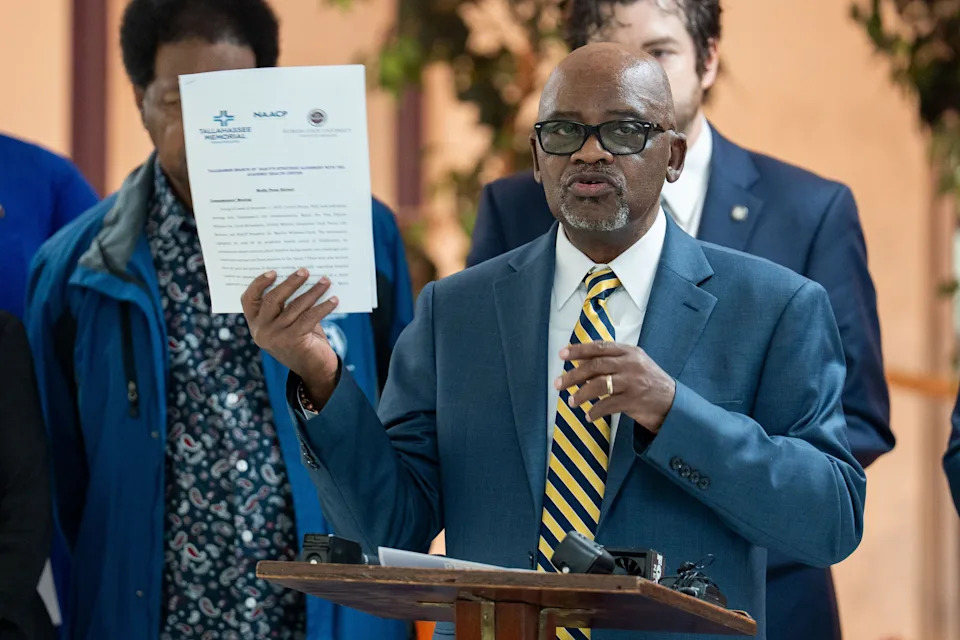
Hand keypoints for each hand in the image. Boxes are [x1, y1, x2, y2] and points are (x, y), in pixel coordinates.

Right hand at [241, 268, 339, 404]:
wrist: (315, 370)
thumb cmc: (302, 339)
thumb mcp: (290, 322)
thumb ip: (289, 304)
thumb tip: (303, 276)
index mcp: (255, 324)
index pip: (248, 300)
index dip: (258, 284)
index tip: (273, 271)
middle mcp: (261, 331)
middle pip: (273, 299)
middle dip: (290, 283)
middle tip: (305, 271)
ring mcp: (275, 337)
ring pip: (294, 307)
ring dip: (313, 292)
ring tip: (325, 281)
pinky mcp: (292, 341)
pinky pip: (309, 317)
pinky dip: (323, 307)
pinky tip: (334, 300)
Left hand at [555, 342, 676, 433]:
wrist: (674, 403)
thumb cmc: (649, 382)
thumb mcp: (634, 365)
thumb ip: (612, 361)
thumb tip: (581, 362)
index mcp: (629, 352)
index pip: (599, 347)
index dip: (579, 350)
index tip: (562, 354)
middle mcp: (631, 364)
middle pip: (595, 366)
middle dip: (573, 375)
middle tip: (558, 384)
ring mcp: (633, 382)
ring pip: (599, 385)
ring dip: (581, 394)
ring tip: (571, 402)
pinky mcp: (634, 400)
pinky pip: (608, 405)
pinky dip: (596, 411)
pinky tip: (589, 416)